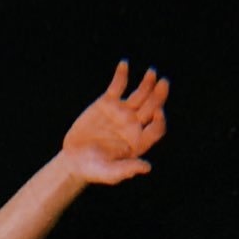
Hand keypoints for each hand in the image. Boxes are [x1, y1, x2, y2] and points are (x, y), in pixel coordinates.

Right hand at [61, 59, 168, 184]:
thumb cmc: (93, 170)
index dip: (159, 120)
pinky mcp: (108, 102)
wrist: (74, 159)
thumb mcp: (109, 173)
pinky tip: (124, 64)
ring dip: (147, 83)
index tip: (158, 112)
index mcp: (139, 142)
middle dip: (159, 96)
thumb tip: (147, 168)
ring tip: (152, 73)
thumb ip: (126, 170)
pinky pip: (117, 86)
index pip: (156, 129)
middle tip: (163, 83)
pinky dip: (121, 75)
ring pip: (140, 94)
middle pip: (152, 107)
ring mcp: (122, 112)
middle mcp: (134, 125)